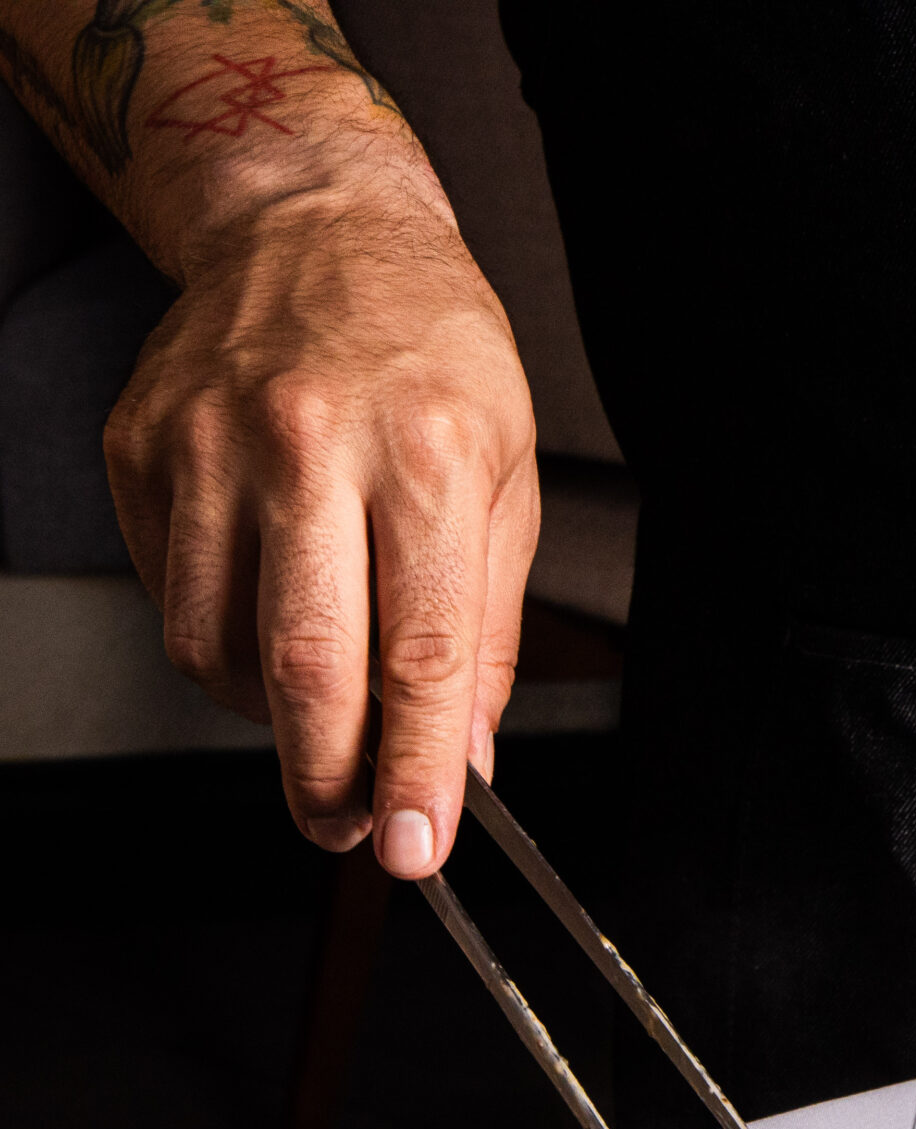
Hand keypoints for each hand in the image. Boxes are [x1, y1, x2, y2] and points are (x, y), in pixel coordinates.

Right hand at [108, 186, 538, 876]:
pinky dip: (220, 647)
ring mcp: (210, 446)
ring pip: (217, 648)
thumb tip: (465, 754)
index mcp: (425, 456)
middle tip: (349, 830)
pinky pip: (170, 596)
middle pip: (305, 666)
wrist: (316, 228)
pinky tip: (267, 624)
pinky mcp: (141, 448)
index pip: (421, 654)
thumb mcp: (509, 479)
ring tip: (321, 715)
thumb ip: (490, 629)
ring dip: (271, 721)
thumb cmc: (434, 353)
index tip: (415, 848)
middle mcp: (309, 447)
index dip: (416, 769)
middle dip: (328, 779)